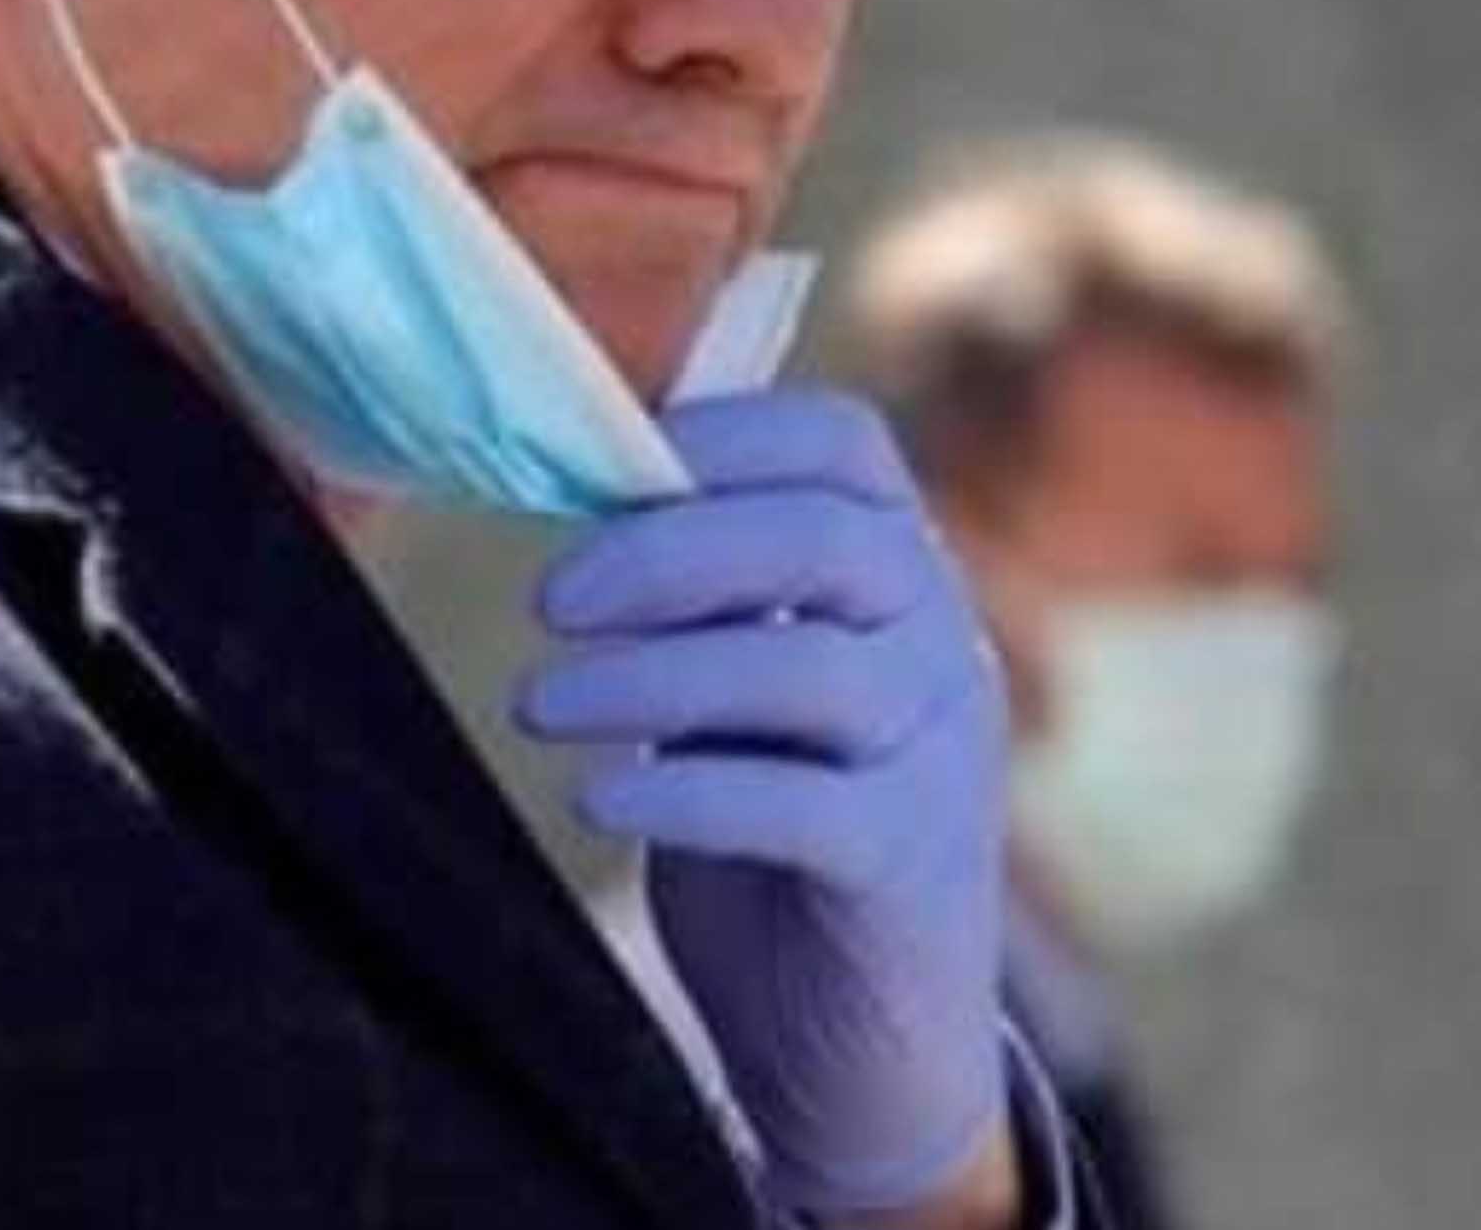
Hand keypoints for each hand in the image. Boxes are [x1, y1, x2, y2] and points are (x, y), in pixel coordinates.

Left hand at [517, 389, 1008, 1218]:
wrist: (850, 1048)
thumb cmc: (769, 830)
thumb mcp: (729, 684)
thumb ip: (694, 591)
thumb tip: (581, 479)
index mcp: (899, 570)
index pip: (844, 443)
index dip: (727, 431)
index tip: (609, 463)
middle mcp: (942, 643)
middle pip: (824, 540)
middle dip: (666, 552)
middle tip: (548, 600)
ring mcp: (943, 756)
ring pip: (808, 670)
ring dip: (649, 677)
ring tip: (537, 706)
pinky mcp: (915, 869)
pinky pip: (804, 806)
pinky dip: (686, 792)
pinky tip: (597, 796)